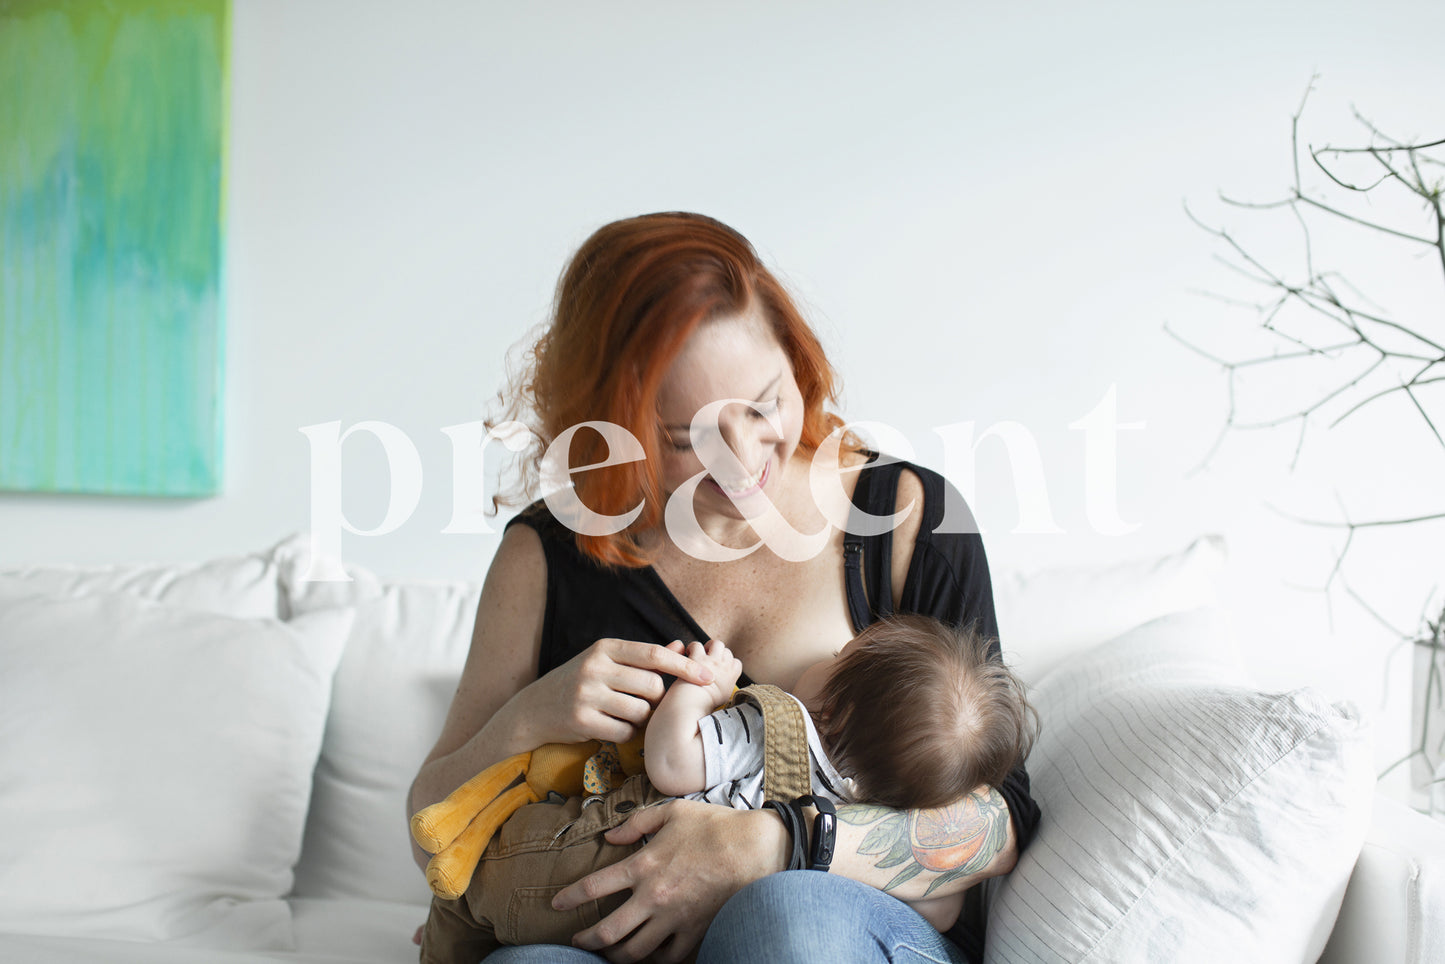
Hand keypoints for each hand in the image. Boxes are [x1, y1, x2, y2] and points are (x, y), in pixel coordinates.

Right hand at [518, 638, 714, 746]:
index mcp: (605, 647)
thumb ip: (644, 656)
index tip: (708, 676)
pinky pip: (624, 732)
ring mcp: (586, 694)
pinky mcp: (581, 720)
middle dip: (658, 699)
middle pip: (652, 686)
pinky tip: (613, 727)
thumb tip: (682, 646)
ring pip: (640, 711)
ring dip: (642, 719)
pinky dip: (626, 733)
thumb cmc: (581, 682)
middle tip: (648, 704)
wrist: (535, 708)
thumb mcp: (608, 661)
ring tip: (626, 715)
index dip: (684, 666)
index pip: (654, 654)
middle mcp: (595, 667)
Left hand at [552, 800, 788, 962]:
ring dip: (614, 956)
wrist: (756, 848)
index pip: (594, 886)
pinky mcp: (695, 932)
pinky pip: (667, 957)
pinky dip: (653, 961)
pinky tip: (646, 956)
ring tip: (606, 954)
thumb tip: (610, 836)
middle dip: (585, 941)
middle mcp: (653, 897)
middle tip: (576, 942)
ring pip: (634, 952)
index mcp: (644, 864)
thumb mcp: (672, 812)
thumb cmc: (715, 826)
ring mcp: (674, 919)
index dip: (570, 897)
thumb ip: (636, 823)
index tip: (556, 903)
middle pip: (607, 932)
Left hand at [681, 639, 742, 705]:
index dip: (727, 663)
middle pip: (726, 651)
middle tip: (707, 658)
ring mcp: (712, 661)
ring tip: (699, 654)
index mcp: (731, 678)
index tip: (719, 667)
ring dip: (707, 647)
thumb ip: (724, 688)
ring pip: (716, 643)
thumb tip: (721, 687)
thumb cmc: (702, 706)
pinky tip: (688, 655)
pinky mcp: (698, 658)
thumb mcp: (722, 699)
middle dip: (717, 652)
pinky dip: (692, 648)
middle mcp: (724, 667)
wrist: (692, 707)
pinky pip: (697, 645)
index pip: (736, 663)